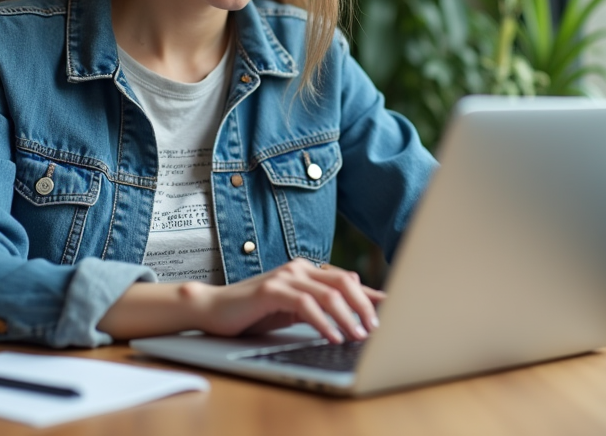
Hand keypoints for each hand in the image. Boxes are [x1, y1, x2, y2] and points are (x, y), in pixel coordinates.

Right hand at [186, 259, 384, 342]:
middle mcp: (298, 268)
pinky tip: (332, 336)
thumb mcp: (294, 309)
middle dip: (364, 305)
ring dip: (347, 316)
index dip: (369, 295)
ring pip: (328, 293)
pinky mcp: (271, 289)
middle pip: (344, 282)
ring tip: (358, 335)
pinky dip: (323, 322)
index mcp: (306, 271)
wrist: (215, 309)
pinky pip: (306, 305)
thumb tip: (354, 309)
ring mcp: (285, 276)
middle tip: (376, 327)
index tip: (390, 310)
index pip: (346, 280)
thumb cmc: (254, 312)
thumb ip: (320, 305)